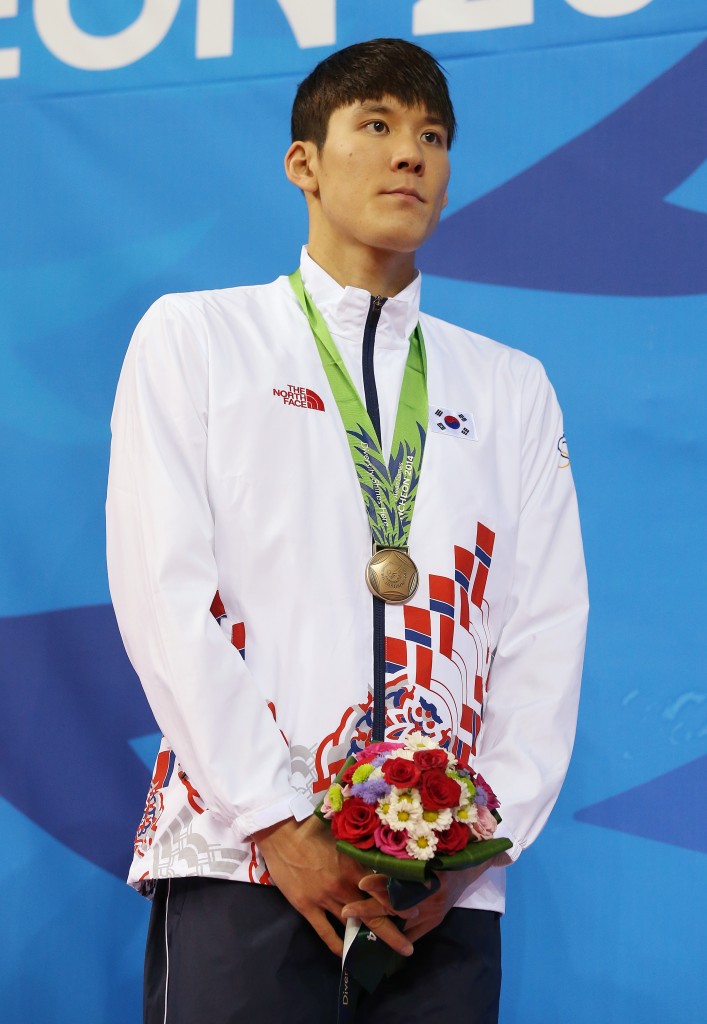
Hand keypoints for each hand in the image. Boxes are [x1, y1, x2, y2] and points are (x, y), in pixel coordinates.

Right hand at [253, 815, 413, 958]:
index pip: (382, 889)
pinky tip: (347, 954)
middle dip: (392, 932)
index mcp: (354, 865)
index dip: (399, 902)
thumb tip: (381, 838)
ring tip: (382, 953)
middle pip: (372, 914)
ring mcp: (324, 898)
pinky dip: (338, 945)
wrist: (279, 832)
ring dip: (366, 940)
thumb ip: (360, 843)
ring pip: (351, 925)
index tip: (415, 909)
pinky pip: (325, 933)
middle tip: (408, 948)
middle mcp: (343, 885)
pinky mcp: (306, 907)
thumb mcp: (341, 831)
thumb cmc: (311, 825)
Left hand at [344, 863, 488, 944]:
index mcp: (429, 872)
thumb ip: (402, 854)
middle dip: (369, 909)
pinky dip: (395, 936)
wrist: (468, 868)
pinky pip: (411, 934)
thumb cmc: (444, 852)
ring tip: (355, 925)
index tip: (361, 883)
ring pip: (400, 920)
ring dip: (377, 924)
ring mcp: (433, 911)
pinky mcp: (434, 921)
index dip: (380, 883)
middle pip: (396, 904)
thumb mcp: (424, 849)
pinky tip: (376, 938)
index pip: (400, 880)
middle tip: (346, 911)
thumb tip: (370, 850)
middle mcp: (431, 895)